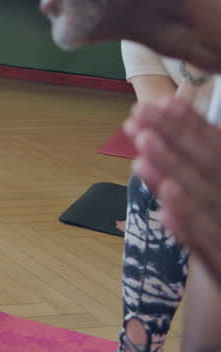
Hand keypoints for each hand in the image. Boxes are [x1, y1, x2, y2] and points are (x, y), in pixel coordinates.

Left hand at [127, 97, 220, 278]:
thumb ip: (195, 161)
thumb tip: (167, 117)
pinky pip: (209, 248)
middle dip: (174, 140)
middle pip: (210, 165)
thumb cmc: (216, 223)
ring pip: (206, 201)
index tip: (161, 103)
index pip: (217, 146)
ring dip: (174, 177)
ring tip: (140, 158)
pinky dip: (188, 230)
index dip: (191, 124)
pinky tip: (164, 214)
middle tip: (139, 119)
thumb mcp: (207, 190)